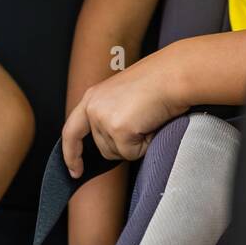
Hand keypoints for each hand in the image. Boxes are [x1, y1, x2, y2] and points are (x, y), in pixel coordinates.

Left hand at [62, 47, 188, 177]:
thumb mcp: (124, 95)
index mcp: (92, 97)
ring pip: (119, 153)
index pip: (71, 131)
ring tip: (147, 118)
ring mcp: (103, 119)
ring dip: (137, 143)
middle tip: (142, 121)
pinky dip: (146, 144)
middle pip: (103, 148)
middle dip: (125, 145)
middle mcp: (93, 107)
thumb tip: (114, 138)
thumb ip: (111, 113)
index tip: (75, 170)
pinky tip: (151, 124)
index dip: (71, 153)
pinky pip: (132, 153)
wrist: (174, 75)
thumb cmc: (158, 81)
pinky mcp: (118, 129)